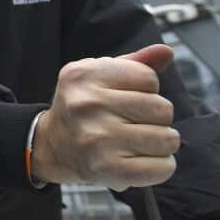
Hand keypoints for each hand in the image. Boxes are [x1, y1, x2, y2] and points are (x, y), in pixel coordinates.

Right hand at [31, 44, 179, 190]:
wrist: (52, 146)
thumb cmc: (84, 109)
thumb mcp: (100, 77)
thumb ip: (135, 63)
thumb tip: (166, 51)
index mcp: (84, 75)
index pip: (149, 78)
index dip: (147, 90)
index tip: (128, 99)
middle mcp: (87, 104)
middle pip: (162, 109)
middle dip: (157, 118)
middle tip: (134, 123)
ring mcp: (97, 138)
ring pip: (167, 138)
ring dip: (160, 143)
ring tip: (138, 142)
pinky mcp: (107, 168)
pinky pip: (162, 167)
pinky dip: (159, 166)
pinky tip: (140, 160)